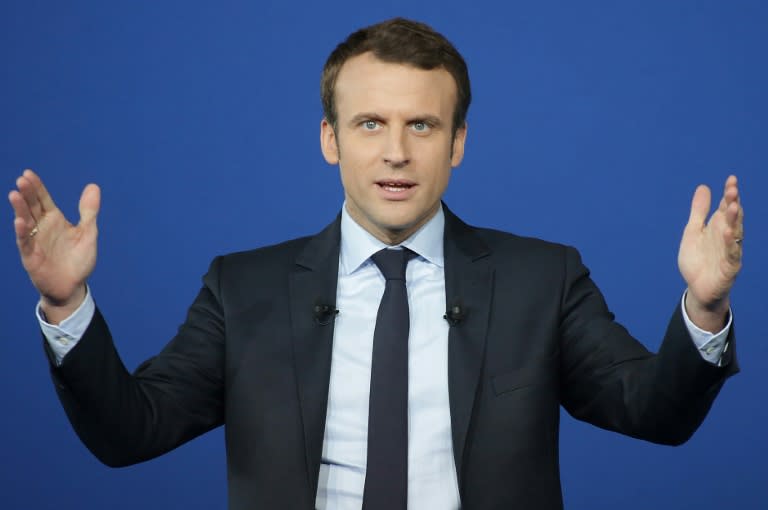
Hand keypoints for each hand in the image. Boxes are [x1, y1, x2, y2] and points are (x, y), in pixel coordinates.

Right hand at [8, 169, 100, 322]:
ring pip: (25, 221)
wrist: (72, 286)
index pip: (43, 200)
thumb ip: (89, 211)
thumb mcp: (88, 233)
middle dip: (27, 193)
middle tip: (22, 179)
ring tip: (15, 194)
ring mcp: (35, 241)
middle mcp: (42, 228)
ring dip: (20, 209)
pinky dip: (22, 232)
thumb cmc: (78, 260)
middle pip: (32, 207)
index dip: (37, 187)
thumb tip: (93, 186)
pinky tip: (19, 221)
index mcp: (55, 220)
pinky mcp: (31, 256)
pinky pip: (25, 243)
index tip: (28, 173)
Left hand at [678, 175, 742, 331]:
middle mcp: (726, 237)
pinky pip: (732, 254)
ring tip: (733, 206)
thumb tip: (704, 186)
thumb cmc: (698, 259)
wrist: (697, 288)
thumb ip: (699, 211)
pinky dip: (730, 244)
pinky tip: (728, 233)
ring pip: (735, 234)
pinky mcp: (729, 268)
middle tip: (732, 189)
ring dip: (735, 221)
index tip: (731, 179)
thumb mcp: (693, 231)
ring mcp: (729, 252)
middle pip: (732, 218)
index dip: (729, 194)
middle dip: (733, 203)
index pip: (726, 208)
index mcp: (718, 227)